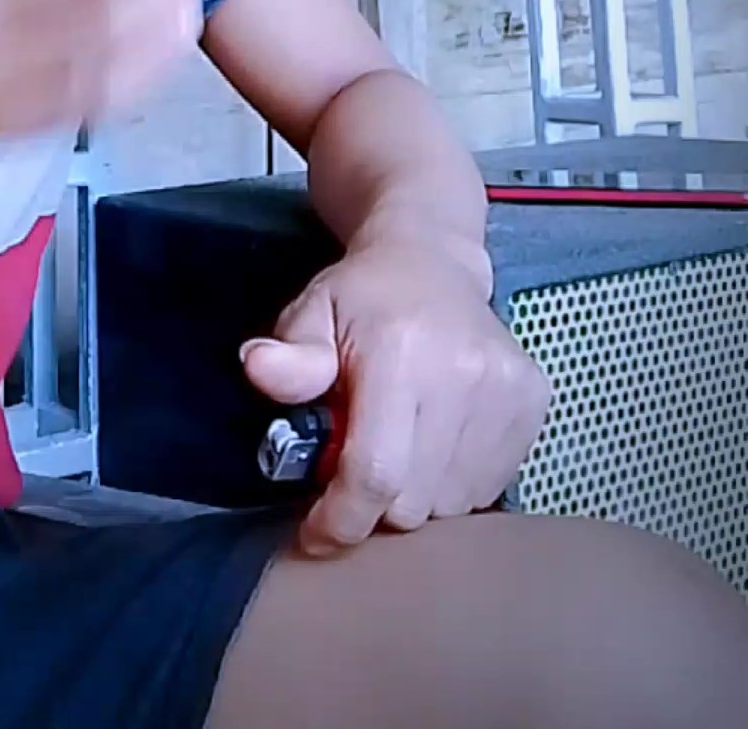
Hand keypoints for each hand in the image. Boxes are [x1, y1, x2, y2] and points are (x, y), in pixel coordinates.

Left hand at [241, 237, 550, 555]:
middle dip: (375, 503)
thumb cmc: (361, 297)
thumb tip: (258, 368)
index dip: (342, 519)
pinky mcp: (533, 402)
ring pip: (454, 504)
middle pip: (414, 501)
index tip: (316, 533)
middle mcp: (465, 373)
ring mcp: (507, 391)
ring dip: (417, 495)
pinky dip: (454, 483)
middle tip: (357, 464)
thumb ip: (290, 356)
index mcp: (401, 352)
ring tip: (399, 446)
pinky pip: (489, 488)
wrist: (432, 259)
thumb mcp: (310, 313)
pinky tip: (436, 441)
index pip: (376, 472)